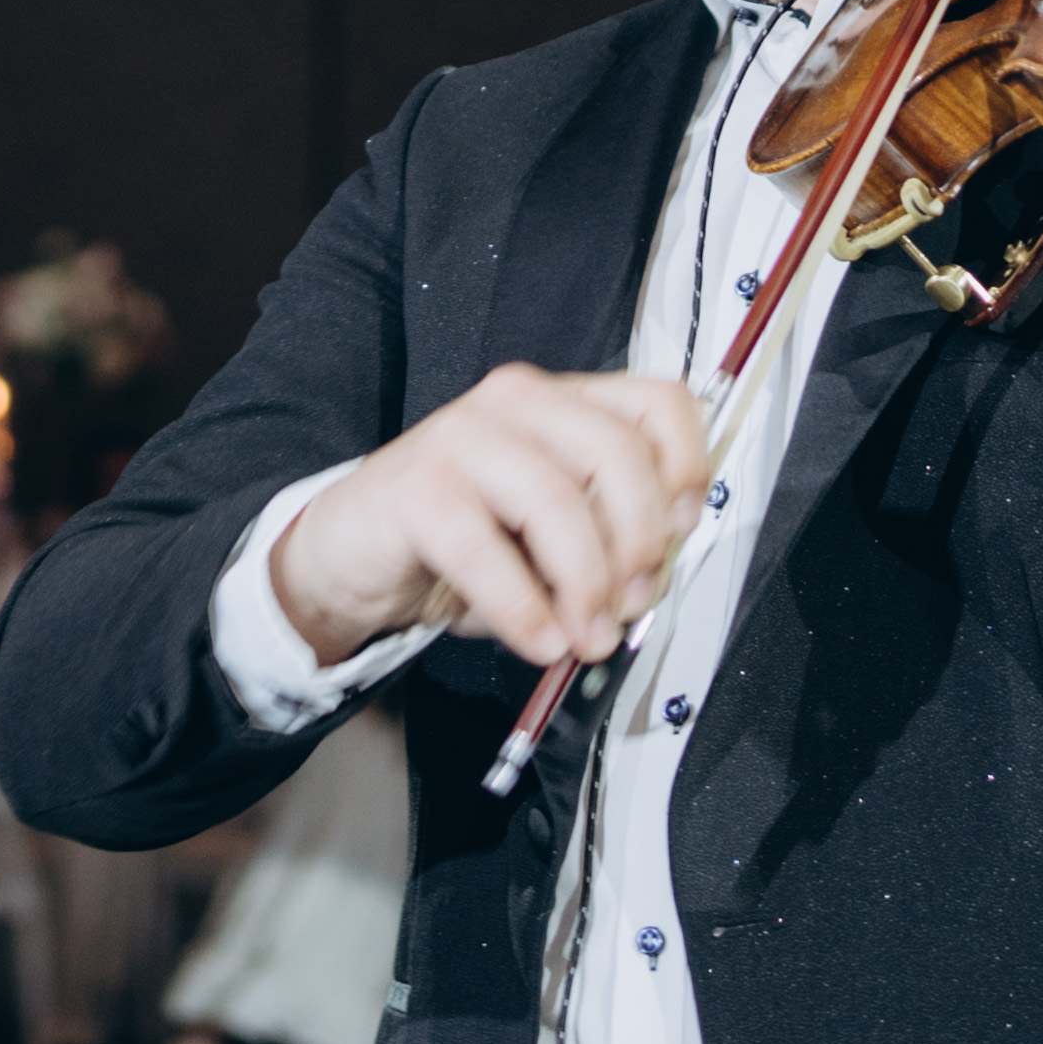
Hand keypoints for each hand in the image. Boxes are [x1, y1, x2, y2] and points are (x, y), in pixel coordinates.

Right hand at [271, 366, 715, 670]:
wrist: (356, 557)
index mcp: (564, 404)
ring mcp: (463, 436)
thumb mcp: (552, 538)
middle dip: (638, 544)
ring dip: (585, 585)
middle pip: (617, 454)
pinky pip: (485, 548)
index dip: (686, 471)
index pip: (659, 404)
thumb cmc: (462, 543)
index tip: (680, 535)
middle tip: (630, 605)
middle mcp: (518, 403)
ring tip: (584, 637)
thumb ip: (607, 537)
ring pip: (558, 500)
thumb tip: (654, 575)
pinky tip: (537, 639)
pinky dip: (521, 606)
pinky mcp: (417, 486)